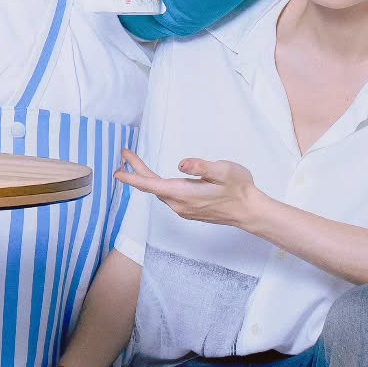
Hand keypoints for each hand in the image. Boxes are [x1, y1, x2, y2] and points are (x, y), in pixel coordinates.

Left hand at [114, 148, 262, 229]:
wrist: (250, 211)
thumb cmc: (239, 188)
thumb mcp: (224, 170)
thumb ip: (201, 166)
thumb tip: (181, 164)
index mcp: (185, 194)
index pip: (151, 185)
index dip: (132, 177)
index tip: (117, 170)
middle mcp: (180, 205)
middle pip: (152, 187)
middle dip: (135, 171)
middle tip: (124, 155)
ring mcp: (184, 209)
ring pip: (159, 192)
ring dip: (145, 179)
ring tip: (135, 164)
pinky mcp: (189, 210)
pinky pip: (167, 197)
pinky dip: (156, 186)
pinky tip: (155, 180)